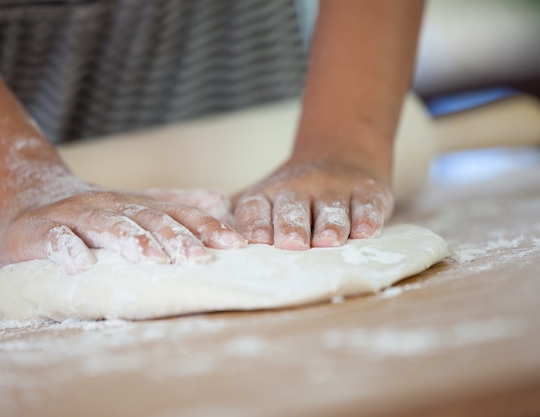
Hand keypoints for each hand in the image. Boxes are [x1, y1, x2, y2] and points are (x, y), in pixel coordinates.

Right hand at [0, 178, 245, 272]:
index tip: (234, 244)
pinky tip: (81, 265)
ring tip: (153, 259)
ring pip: (107, 226)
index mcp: (136, 205)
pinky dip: (67, 249)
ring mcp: (75, 216)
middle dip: (176, 238)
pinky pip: (55, 239)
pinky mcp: (40, 231)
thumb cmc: (92, 214)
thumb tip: (221, 199)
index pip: (176, 214)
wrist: (29, 200)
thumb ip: (175, 204)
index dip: (205, 227)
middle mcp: (110, 206)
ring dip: (131, 241)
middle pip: (147, 220)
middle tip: (200, 259)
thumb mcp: (137, 206)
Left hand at [232, 157, 393, 248]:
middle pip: (292, 209)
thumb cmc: (292, 194)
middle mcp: (299, 189)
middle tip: (292, 245)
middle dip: (291, 228)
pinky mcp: (368, 192)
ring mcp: (335, 189)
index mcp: (267, 195)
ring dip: (330, 226)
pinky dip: (367, 219)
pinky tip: (365, 232)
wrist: (340, 152)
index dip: (256, 226)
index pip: (256, 210)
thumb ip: (240, 221)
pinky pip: (367, 205)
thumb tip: (207, 246)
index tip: (256, 242)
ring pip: (331, 209)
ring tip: (328, 242)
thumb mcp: (262, 199)